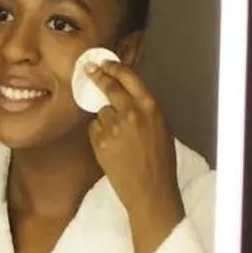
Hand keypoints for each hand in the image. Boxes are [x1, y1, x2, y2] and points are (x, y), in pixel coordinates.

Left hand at [86, 62, 185, 252]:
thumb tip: (127, 94)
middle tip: (90, 70)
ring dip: (105, 117)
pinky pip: (95, 128)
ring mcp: (113, 126)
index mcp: (150, 106)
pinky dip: (99, 133)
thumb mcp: (161, 126)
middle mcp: (131, 111)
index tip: (105, 63)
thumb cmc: (161, 161)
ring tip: (118, 136)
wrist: (150, 189)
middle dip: (98, 76)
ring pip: (101, 110)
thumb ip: (144, 108)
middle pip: (108, 85)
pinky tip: (111, 146)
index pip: (128, 76)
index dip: (113, 67)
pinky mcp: (100, 140)